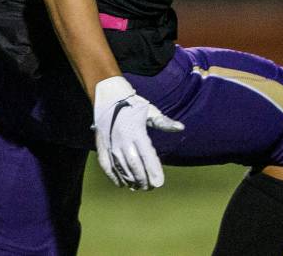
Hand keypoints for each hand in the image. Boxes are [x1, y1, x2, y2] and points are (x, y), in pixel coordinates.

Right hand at [93, 76, 182, 190]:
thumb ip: (164, 122)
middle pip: (134, 165)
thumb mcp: (150, 111)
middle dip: (143, 179)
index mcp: (136, 131)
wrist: (108, 94)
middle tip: (150, 187)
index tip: (159, 183)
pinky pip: (106, 165)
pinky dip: (113, 176)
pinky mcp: (101, 145)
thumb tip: (181, 127)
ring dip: (130, 180)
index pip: (147, 156)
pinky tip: (121, 184)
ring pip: (120, 167)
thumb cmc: (133, 104)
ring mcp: (110, 143)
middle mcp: (122, 139)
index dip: (153, 171)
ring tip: (138, 187)